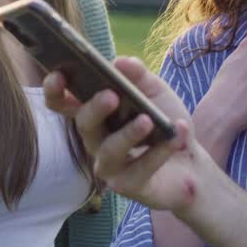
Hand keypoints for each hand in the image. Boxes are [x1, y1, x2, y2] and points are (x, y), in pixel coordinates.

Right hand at [44, 57, 203, 213]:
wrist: (190, 162)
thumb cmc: (164, 122)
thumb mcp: (155, 91)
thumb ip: (139, 76)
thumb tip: (120, 62)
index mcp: (95, 113)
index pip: (63, 103)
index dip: (55, 91)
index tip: (58, 75)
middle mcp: (95, 139)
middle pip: (83, 124)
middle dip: (95, 108)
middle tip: (111, 95)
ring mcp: (108, 165)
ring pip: (109, 150)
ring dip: (129, 133)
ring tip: (148, 120)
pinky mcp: (128, 185)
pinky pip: (141, 167)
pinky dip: (162, 150)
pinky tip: (178, 133)